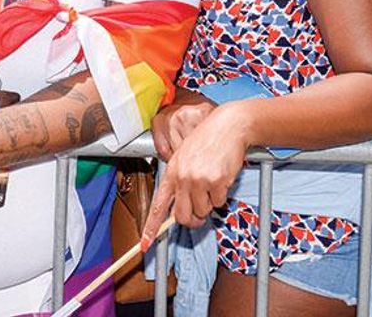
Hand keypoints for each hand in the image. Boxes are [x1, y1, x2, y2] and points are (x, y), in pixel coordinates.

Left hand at [141, 104, 249, 247]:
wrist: (226, 127)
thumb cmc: (207, 142)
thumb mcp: (184, 157)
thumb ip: (180, 181)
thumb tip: (179, 209)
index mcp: (172, 172)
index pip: (158, 205)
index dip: (151, 227)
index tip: (145, 244)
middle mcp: (182, 178)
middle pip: (182, 217)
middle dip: (192, 219)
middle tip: (200, 211)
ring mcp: (198, 180)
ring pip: (203, 211)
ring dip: (210, 203)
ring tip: (212, 182)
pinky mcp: (216, 181)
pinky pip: (219, 202)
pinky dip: (222, 195)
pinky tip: (221, 177)